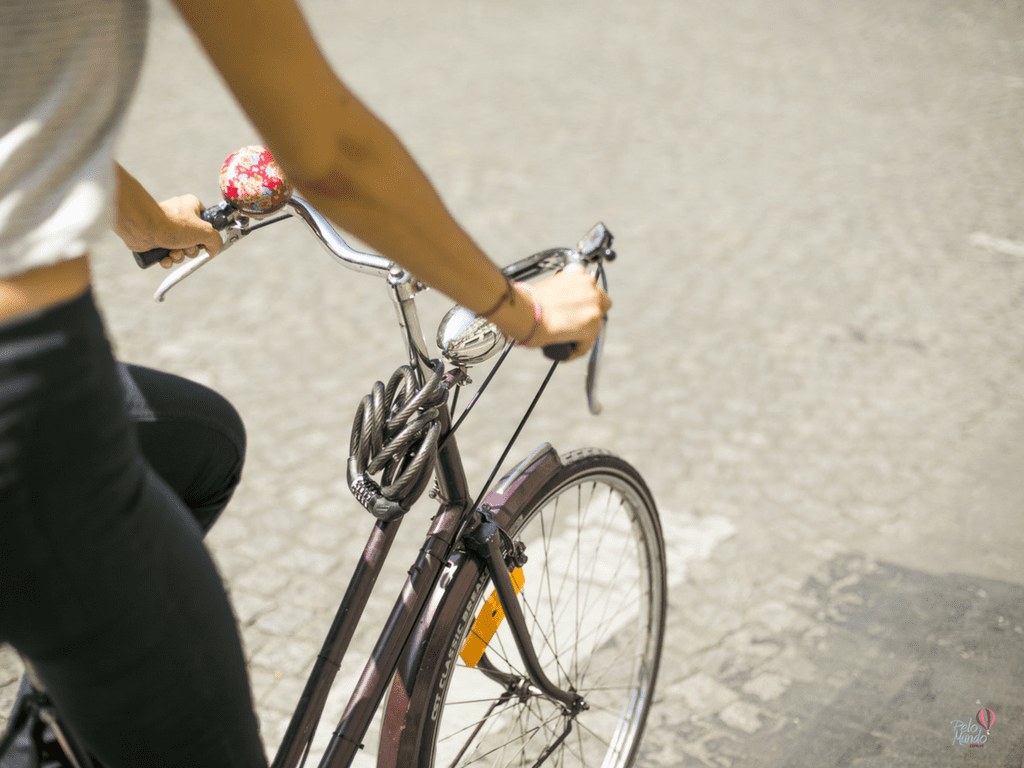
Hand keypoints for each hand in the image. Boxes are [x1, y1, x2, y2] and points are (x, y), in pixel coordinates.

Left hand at [150, 195, 223, 267]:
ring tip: (173, 252)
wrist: (142, 228)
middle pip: (194, 240)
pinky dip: (167, 259)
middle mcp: (179, 216)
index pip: (207, 221)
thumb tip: (214, 250)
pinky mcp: (156, 239)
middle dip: (191, 250)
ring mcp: (166, 228)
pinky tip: (165, 258)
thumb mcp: (204, 232)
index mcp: (191, 207)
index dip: (207, 235)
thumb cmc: (172, 224)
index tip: (204, 240)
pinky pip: (167, 254)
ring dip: (179, 256)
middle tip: (186, 247)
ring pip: (181, 249)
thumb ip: (216, 241)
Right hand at [491, 271, 610, 361]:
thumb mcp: (549, 286)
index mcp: (579, 274)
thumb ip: (562, 292)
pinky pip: (587, 342)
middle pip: (601, 303)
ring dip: (584, 332)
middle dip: (590, 313)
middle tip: (575, 323)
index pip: (590, 288)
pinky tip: (567, 351)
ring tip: (568, 340)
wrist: (525, 312)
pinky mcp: (591, 327)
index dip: (584, 300)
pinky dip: (578, 348)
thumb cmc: (528, 301)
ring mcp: (593, 308)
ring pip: (596, 324)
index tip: (576, 309)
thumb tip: (561, 305)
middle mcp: (590, 287)